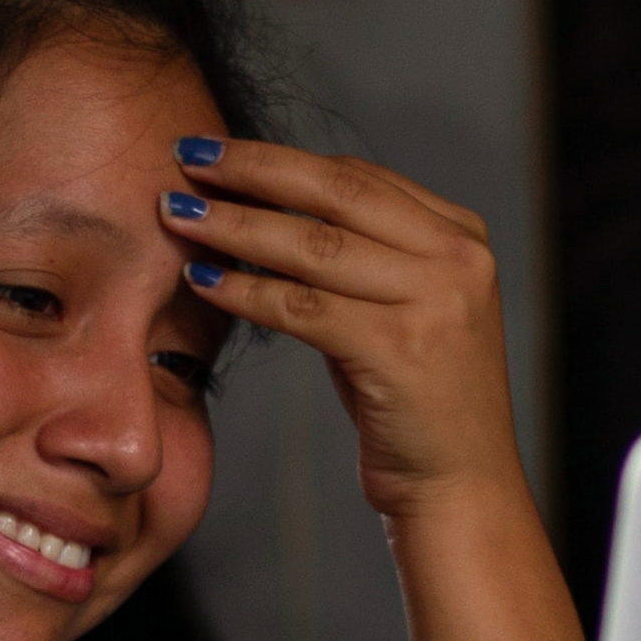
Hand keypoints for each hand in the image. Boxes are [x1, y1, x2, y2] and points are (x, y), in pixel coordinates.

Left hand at [162, 137, 521, 517]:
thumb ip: (358, 257)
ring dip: (235, 226)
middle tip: (189, 158)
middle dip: (253, 170)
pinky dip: (245, 290)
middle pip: (336, 192)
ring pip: (312, 245)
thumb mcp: (400, 310)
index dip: (282, 160)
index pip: (359, 178)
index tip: (220, 155)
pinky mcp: (400, 350)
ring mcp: (435, 302)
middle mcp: (457, 258)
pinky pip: (301, 306)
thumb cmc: (416, 401)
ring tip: (178, 215)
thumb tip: (263, 206)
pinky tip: (202, 278)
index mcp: (462, 236)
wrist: (459, 486)